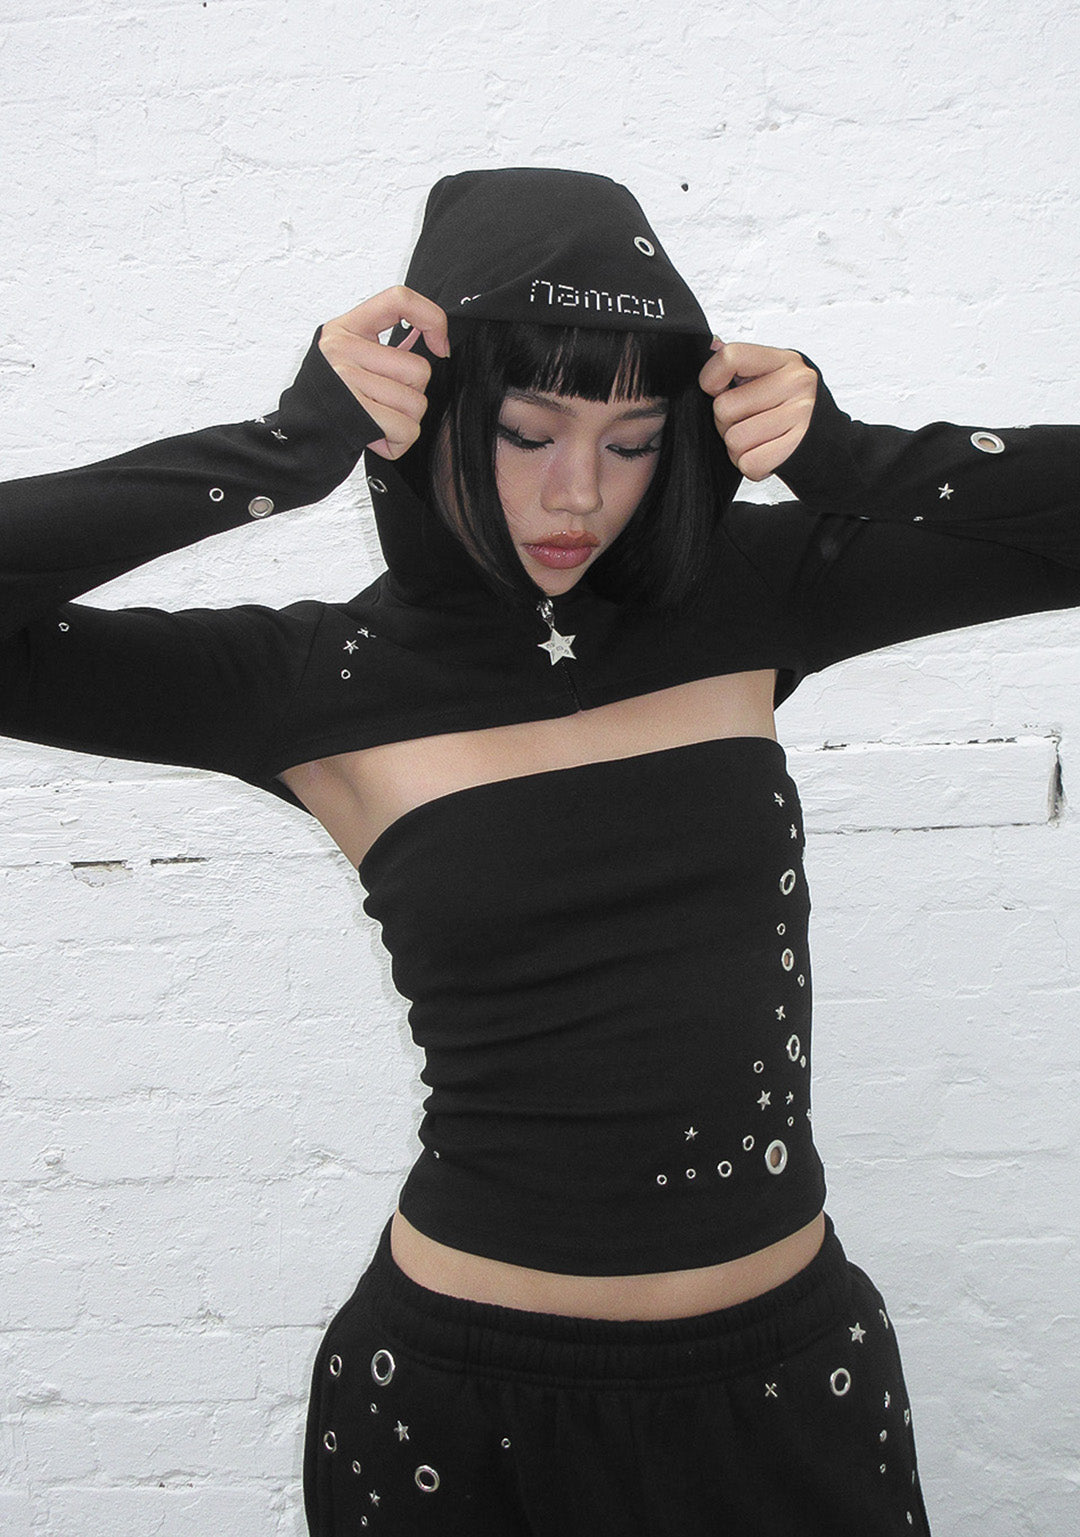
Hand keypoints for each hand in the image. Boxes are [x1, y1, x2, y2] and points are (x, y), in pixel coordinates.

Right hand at [318, 286, 450, 459]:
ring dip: (405, 421)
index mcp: (345, 328)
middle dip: (412, 394)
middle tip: (384, 403)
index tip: (440, 345)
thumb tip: (434, 342)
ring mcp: (347, 381)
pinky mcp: (355, 414)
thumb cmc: (330, 400)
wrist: (298, 438)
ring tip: (377, 421)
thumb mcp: (347, 358)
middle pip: (419, 369)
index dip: (431, 319)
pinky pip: (407, 429)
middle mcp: (342, 350)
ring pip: (417, 403)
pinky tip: (377, 437)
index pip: (399, 299)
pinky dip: (398, 442)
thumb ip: (382, 346)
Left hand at [698, 341, 817, 480]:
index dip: (711, 378)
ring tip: (760, 440)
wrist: (831, 444)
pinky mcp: (797, 448)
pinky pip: (749, 463)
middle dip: (726, 423)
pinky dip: (751, 465)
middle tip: (749, 422)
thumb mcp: (774, 377)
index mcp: (785, 361)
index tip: (718, 389)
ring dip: (738, 448)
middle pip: (724, 408)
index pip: (730, 357)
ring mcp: (799, 415)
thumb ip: (742, 363)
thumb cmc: (795, 410)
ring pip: (734, 440)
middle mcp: (796, 383)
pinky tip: (767, 454)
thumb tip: (712, 344)